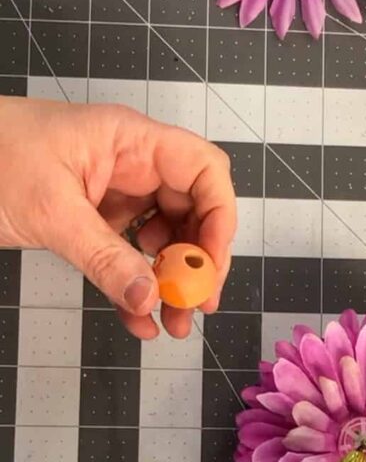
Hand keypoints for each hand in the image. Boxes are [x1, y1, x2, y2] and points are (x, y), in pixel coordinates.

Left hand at [0, 97, 236, 338]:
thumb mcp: (50, 210)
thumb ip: (103, 256)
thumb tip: (150, 297)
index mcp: (130, 141)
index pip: (203, 170)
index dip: (219, 217)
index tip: (210, 266)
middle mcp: (132, 163)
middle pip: (193, 208)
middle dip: (198, 260)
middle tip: (196, 304)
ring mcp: (115, 191)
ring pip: (166, 237)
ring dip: (173, 281)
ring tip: (174, 320)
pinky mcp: (95, 217)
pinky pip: (130, 254)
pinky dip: (138, 286)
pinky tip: (140, 318)